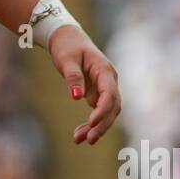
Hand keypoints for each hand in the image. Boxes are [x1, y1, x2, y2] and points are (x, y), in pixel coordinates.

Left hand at [48, 25, 120, 144]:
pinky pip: (98, 112)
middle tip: (88, 139)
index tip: (92, 123)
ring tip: (79, 140)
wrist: (68, 38)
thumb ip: (73, 77)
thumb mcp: (66, 60)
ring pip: (107, 112)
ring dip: (96, 127)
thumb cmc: (67, 47)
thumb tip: (77, 97)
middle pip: (112, 107)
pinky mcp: (98, 93)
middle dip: (102, 124)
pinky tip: (79, 134)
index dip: (103, 110)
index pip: (109, 94)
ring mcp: (105, 87)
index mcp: (104, 70)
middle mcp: (109, 80)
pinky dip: (90, 124)